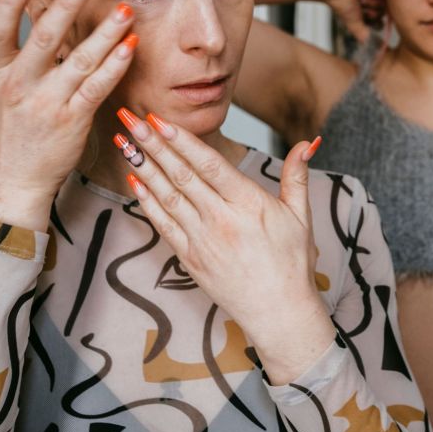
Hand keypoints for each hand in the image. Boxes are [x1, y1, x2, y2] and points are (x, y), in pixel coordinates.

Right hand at [0, 0, 137, 230]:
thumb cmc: (4, 132)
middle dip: (66, 6)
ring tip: (124, 10)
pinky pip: (96, 88)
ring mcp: (45, 103)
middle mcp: (17, 85)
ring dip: (104, 33)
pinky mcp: (71, 121)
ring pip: (79, 61)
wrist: (10, 182)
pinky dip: (114, 66)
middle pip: (44, 38)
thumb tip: (1, 4)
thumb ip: (2, 50)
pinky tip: (129, 48)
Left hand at [116, 110, 333, 383]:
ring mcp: (202, 240)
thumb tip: (308, 141)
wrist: (279, 313)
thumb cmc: (293, 264)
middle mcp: (221, 220)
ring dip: (143, 167)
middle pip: (181, 175)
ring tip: (124, 141)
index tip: (159, 119)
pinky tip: (134, 181)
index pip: (208, 164)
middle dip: (152, 144)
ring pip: (167, 196)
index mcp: (249, 204)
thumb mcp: (301, 216)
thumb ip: (296, 175)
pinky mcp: (190, 259)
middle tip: (130, 118)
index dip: (181, 141)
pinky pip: (163, 225)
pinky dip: (147, 201)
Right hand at [320, 0, 378, 41]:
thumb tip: (373, 46)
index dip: (376, 17)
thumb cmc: (340, 2)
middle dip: (373, 6)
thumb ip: (363, 35)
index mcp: (365, 8)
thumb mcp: (354, 23)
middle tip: (360, 2)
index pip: (381, 16)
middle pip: (384, 5)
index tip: (366, 15)